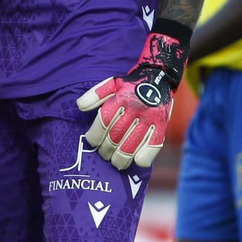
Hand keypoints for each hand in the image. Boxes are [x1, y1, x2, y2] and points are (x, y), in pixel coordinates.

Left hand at [76, 30, 187, 169]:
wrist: (158, 78)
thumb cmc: (130, 85)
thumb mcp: (112, 84)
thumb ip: (95, 94)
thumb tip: (79, 106)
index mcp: (121, 98)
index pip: (103, 121)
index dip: (94, 135)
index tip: (92, 141)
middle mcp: (135, 108)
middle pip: (115, 136)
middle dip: (106, 149)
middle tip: (103, 154)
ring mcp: (149, 118)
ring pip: (131, 145)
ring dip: (121, 158)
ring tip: (115, 162)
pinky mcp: (162, 126)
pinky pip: (153, 146)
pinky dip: (144, 157)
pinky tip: (136, 161)